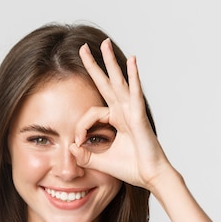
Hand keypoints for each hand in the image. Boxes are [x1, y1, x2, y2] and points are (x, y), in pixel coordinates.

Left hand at [70, 38, 172, 189]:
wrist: (150, 177)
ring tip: (104, 44)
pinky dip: (134, 77)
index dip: (81, 127)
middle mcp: (124, 112)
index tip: (78, 143)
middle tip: (83, 47)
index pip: (91, 113)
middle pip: (106, 83)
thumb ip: (83, 154)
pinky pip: (135, 94)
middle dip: (95, 65)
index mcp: (116, 120)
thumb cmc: (131, 168)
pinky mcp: (139, 116)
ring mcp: (132, 111)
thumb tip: (70, 147)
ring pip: (119, 81)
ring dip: (111, 62)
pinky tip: (132, 61)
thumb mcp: (100, 161)